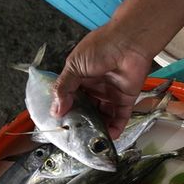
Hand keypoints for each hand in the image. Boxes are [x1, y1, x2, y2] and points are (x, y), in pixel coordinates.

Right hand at [51, 24, 153, 139]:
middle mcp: (95, 88)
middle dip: (82, 122)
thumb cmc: (100, 48)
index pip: (70, 98)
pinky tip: (109, 136)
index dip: (66, 110)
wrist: (128, 43)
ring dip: (98, 127)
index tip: (60, 123)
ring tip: (92, 140)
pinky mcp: (126, 99)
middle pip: (87, 109)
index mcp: (80, 78)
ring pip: (103, 115)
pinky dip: (116, 127)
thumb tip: (56, 110)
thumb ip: (64, 88)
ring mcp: (111, 94)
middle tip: (76, 135)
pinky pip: (121, 117)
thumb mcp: (74, 66)